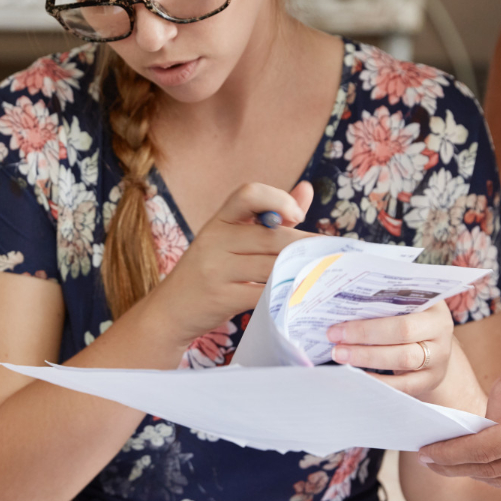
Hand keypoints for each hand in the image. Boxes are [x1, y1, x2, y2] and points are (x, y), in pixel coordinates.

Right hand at [144, 181, 313, 343]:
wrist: (171, 310)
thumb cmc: (210, 271)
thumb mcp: (231, 239)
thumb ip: (270, 215)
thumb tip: (306, 190)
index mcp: (218, 221)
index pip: (247, 193)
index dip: (277, 199)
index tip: (297, 216)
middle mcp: (214, 240)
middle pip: (271, 236)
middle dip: (305, 245)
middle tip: (330, 253)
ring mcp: (215, 269)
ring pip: (271, 265)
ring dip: (301, 270)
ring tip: (322, 274)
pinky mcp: (222, 297)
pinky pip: (263, 293)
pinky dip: (285, 293)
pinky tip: (300, 295)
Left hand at [326, 302, 453, 398]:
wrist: (432, 350)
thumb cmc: (409, 322)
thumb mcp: (403, 308)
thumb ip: (382, 303)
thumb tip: (341, 305)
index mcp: (433, 305)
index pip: (404, 304)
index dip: (372, 309)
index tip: (341, 314)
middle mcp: (441, 330)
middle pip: (402, 331)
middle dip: (364, 334)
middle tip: (333, 336)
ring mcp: (439, 358)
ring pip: (402, 358)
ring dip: (366, 356)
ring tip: (339, 354)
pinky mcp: (430, 381)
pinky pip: (403, 385)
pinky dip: (378, 381)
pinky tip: (356, 376)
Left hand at [416, 309, 500, 486]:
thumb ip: (488, 417)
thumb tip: (470, 444)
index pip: (485, 450)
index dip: (450, 454)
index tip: (425, 453)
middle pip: (494, 470)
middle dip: (456, 466)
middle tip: (429, 459)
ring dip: (476, 471)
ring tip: (448, 461)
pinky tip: (480, 462)